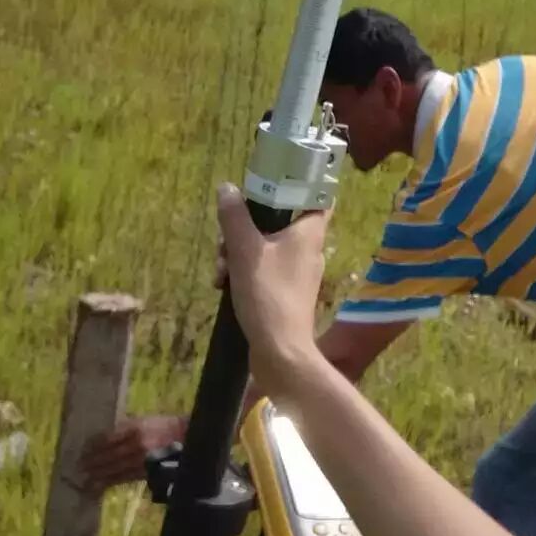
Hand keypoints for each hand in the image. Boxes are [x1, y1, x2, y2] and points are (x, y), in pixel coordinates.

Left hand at [81, 412, 188, 491]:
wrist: (187, 437)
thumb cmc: (164, 425)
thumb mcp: (144, 419)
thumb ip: (125, 427)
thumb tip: (104, 436)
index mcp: (135, 428)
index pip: (109, 439)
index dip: (95, 446)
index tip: (83, 450)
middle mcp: (137, 445)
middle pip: (110, 455)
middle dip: (93, 462)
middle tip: (79, 467)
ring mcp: (142, 460)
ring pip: (116, 469)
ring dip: (99, 474)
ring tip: (86, 478)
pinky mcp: (147, 472)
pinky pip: (126, 478)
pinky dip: (112, 481)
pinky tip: (102, 484)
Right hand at [215, 182, 330, 397]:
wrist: (280, 352)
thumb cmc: (268, 294)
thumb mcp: (245, 250)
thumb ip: (235, 216)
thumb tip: (227, 188)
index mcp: (310, 231)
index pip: (315, 195)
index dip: (296, 184)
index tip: (270, 183)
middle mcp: (309, 249)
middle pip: (277, 222)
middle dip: (244, 229)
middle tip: (225, 242)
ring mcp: (298, 274)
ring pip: (265, 248)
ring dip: (237, 254)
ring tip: (220, 272)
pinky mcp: (286, 294)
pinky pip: (263, 271)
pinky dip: (244, 273)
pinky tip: (223, 287)